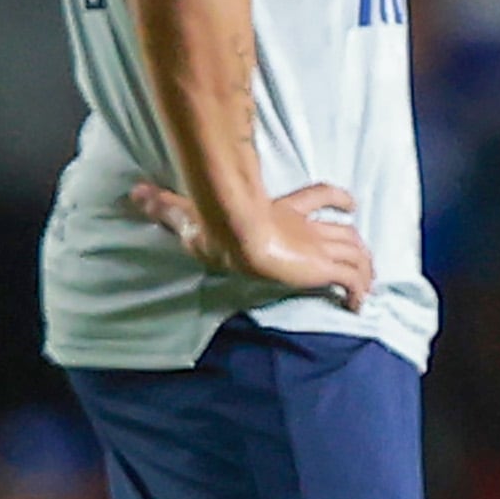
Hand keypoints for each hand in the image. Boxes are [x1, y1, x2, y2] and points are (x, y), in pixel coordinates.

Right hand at [125, 179, 371, 309]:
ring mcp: (317, 247)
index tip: (351, 204)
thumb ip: (165, 206)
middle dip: (356, 244)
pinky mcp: (322, 267)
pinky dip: (359, 291)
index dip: (338, 199)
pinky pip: (352, 280)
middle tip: (364, 257)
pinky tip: (357, 306)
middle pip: (345, 232)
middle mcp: (306, 229)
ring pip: (357, 254)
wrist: (237, 234)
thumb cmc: (215, 224)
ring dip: (365, 269)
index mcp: (284, 212)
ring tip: (366, 287)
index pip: (320, 196)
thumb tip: (132, 192)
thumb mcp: (189, 215)